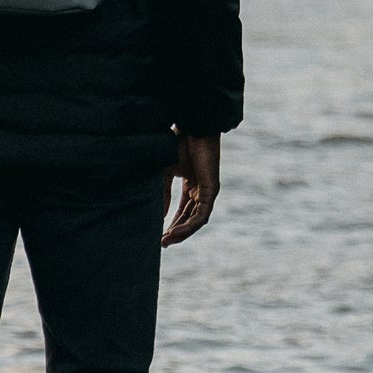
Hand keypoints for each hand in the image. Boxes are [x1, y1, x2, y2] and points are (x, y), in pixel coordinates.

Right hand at [162, 131, 219, 247]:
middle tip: (162, 244)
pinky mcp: (212, 191)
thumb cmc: (179, 145)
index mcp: (192, 185)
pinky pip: (201, 215)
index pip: (183, 211)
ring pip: (196, 220)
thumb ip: (163, 193)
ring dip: (182, 232)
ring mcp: (208, 192)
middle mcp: (201, 191)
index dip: (172, 223)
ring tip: (167, 241)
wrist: (193, 129)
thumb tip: (160, 216)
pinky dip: (189, 225)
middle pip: (189, 219)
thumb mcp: (166, 173)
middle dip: (176, 232)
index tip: (159, 235)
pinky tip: (176, 232)